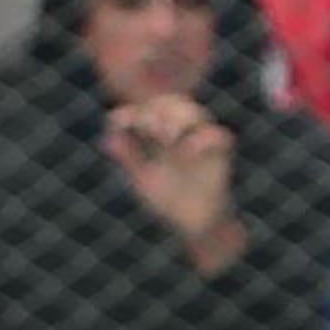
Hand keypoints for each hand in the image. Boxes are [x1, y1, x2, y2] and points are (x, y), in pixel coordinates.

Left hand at [104, 95, 237, 244]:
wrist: (196, 226)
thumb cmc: (169, 202)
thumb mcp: (143, 179)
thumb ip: (129, 158)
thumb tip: (108, 139)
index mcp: (162, 138)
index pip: (149, 110)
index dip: (133, 111)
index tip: (116, 122)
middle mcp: (183, 135)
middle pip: (174, 103)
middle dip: (158, 109)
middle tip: (146, 126)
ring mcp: (203, 144)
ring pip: (196, 114)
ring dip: (179, 119)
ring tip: (166, 137)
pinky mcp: (221, 156)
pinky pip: (219, 136)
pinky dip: (202, 139)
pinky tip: (186, 151)